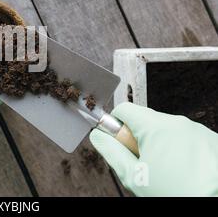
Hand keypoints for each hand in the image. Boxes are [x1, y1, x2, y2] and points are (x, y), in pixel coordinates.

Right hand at [90, 102, 217, 195]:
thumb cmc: (179, 194)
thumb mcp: (134, 177)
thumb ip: (111, 152)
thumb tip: (98, 136)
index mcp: (156, 127)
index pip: (124, 110)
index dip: (116, 127)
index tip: (119, 144)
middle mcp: (178, 122)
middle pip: (145, 121)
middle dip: (139, 140)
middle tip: (144, 165)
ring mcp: (197, 130)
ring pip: (166, 132)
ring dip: (160, 147)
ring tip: (167, 173)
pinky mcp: (212, 140)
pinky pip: (186, 139)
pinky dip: (181, 152)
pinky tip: (184, 172)